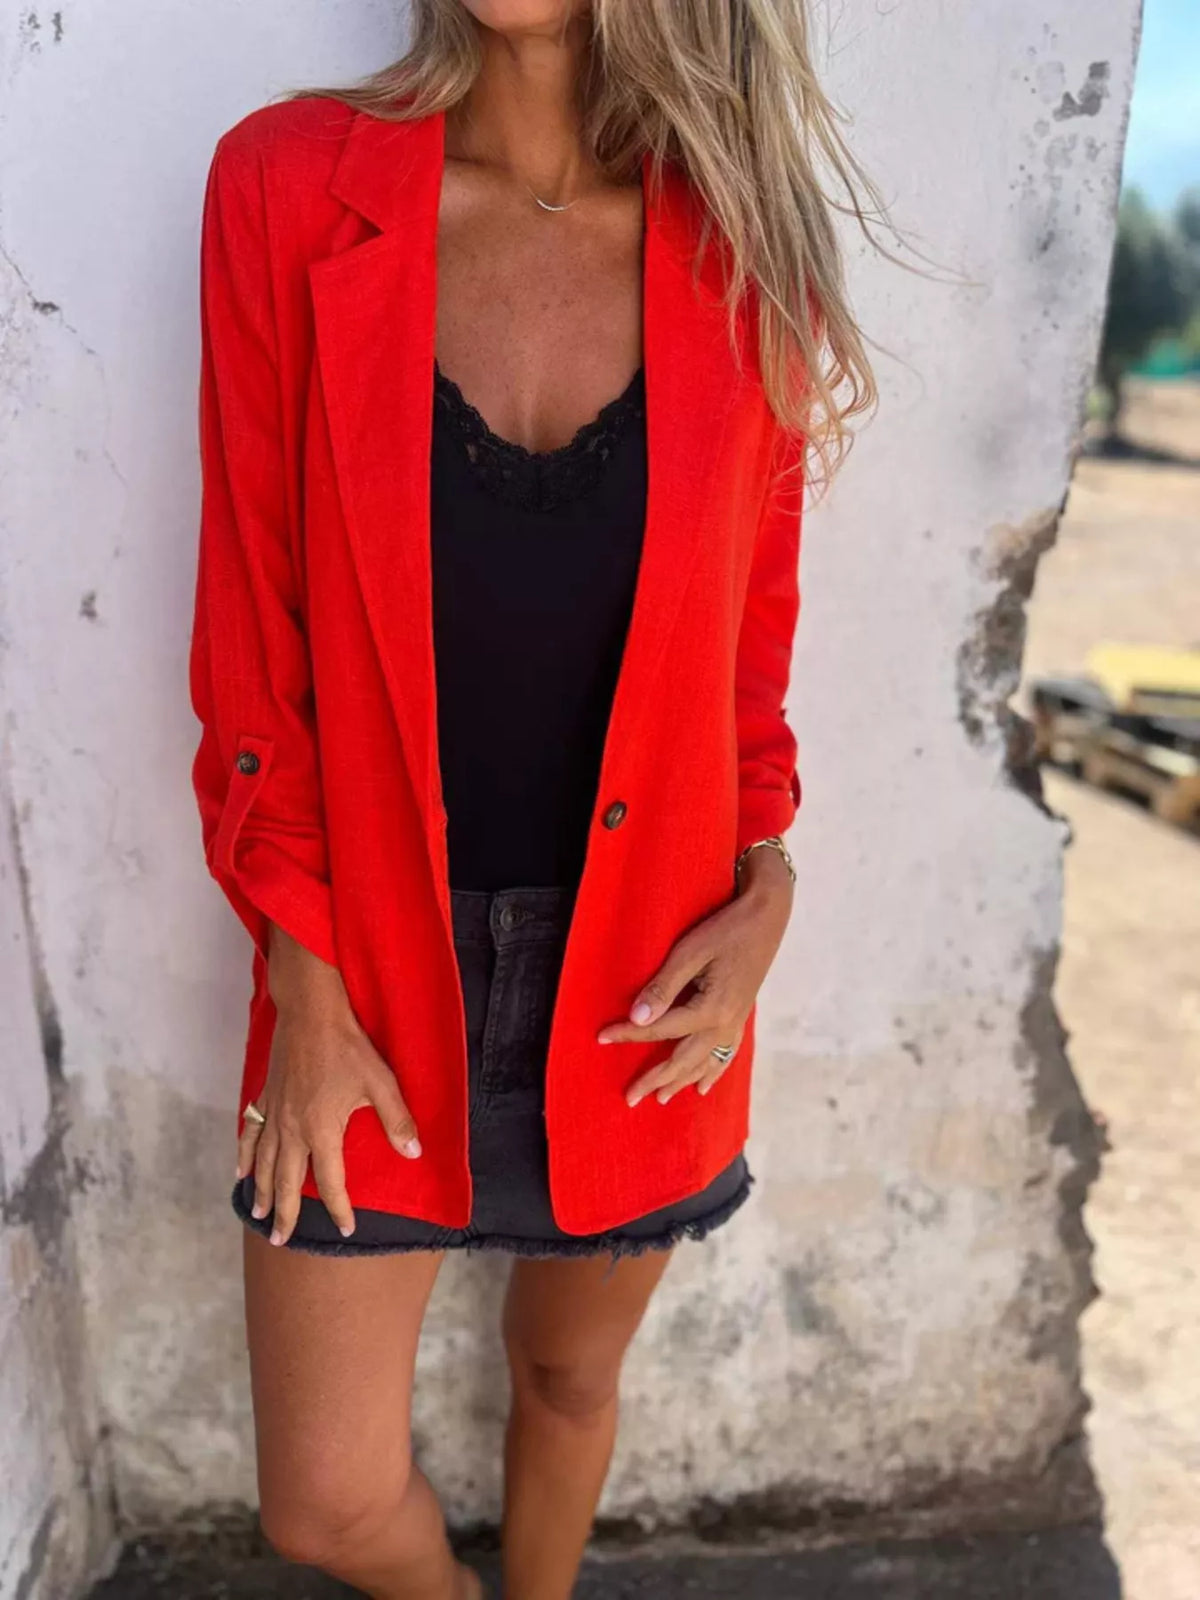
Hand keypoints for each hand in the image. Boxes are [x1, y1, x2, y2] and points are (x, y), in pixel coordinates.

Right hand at [237, 925, 420, 1245]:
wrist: (310, 1012)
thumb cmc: (348, 1046)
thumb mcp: (380, 1083)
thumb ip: (396, 1120)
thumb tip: (414, 1153)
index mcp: (322, 1131)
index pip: (331, 1184)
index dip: (339, 1209)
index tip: (345, 1229)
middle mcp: (292, 1130)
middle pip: (286, 1182)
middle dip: (285, 1214)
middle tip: (280, 1239)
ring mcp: (274, 1114)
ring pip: (264, 1163)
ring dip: (262, 1191)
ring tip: (260, 1214)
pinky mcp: (265, 1096)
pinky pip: (250, 1133)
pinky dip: (245, 1155)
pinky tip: (240, 1171)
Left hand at [597, 847, 793, 1105]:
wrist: (767, 917)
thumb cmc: (725, 930)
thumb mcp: (689, 953)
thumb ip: (663, 988)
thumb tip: (638, 1019)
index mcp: (710, 1009)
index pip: (659, 1028)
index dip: (628, 1033)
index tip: (601, 1038)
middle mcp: (725, 1024)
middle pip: (682, 1059)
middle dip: (654, 1079)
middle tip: (629, 1098)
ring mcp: (736, 1023)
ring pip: (704, 1064)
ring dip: (680, 1082)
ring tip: (660, 1099)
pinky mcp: (741, 1017)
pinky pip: (726, 1056)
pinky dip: (713, 1073)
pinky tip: (704, 1087)